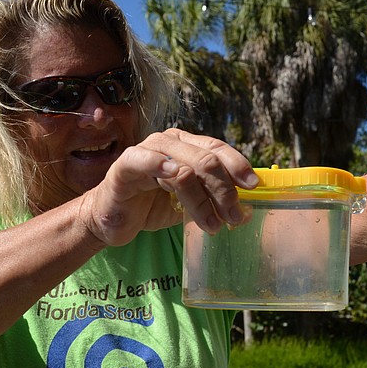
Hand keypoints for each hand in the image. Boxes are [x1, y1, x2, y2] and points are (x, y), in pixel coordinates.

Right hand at [79, 128, 258, 245]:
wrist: (113, 220)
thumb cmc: (153, 206)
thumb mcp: (191, 202)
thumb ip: (213, 199)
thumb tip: (247, 209)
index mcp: (187, 145)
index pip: (218, 148)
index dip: (238, 166)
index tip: (254, 187)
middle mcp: (169, 142)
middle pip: (206, 160)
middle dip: (225, 191)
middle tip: (234, 218)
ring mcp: (146, 150)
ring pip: (185, 168)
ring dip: (203, 200)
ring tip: (213, 225)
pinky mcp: (125, 165)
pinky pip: (145, 160)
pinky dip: (161, 166)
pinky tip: (175, 177)